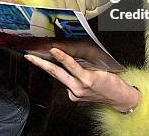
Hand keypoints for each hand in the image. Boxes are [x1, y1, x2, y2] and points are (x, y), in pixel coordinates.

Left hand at [25, 48, 140, 112]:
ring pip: (60, 77)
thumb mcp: (101, 69)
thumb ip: (85, 64)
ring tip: (38, 59)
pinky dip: (64, 76)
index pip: (71, 66)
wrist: (119, 99)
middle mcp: (79, 88)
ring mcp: (75, 94)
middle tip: (30, 57)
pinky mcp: (74, 97)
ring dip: (50, 68)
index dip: (62, 57)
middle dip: (41, 64)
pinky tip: (63, 71)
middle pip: (57, 74)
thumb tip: (70, 55)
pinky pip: (66, 83)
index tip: (53, 50)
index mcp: (87, 80)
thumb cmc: (112, 82)